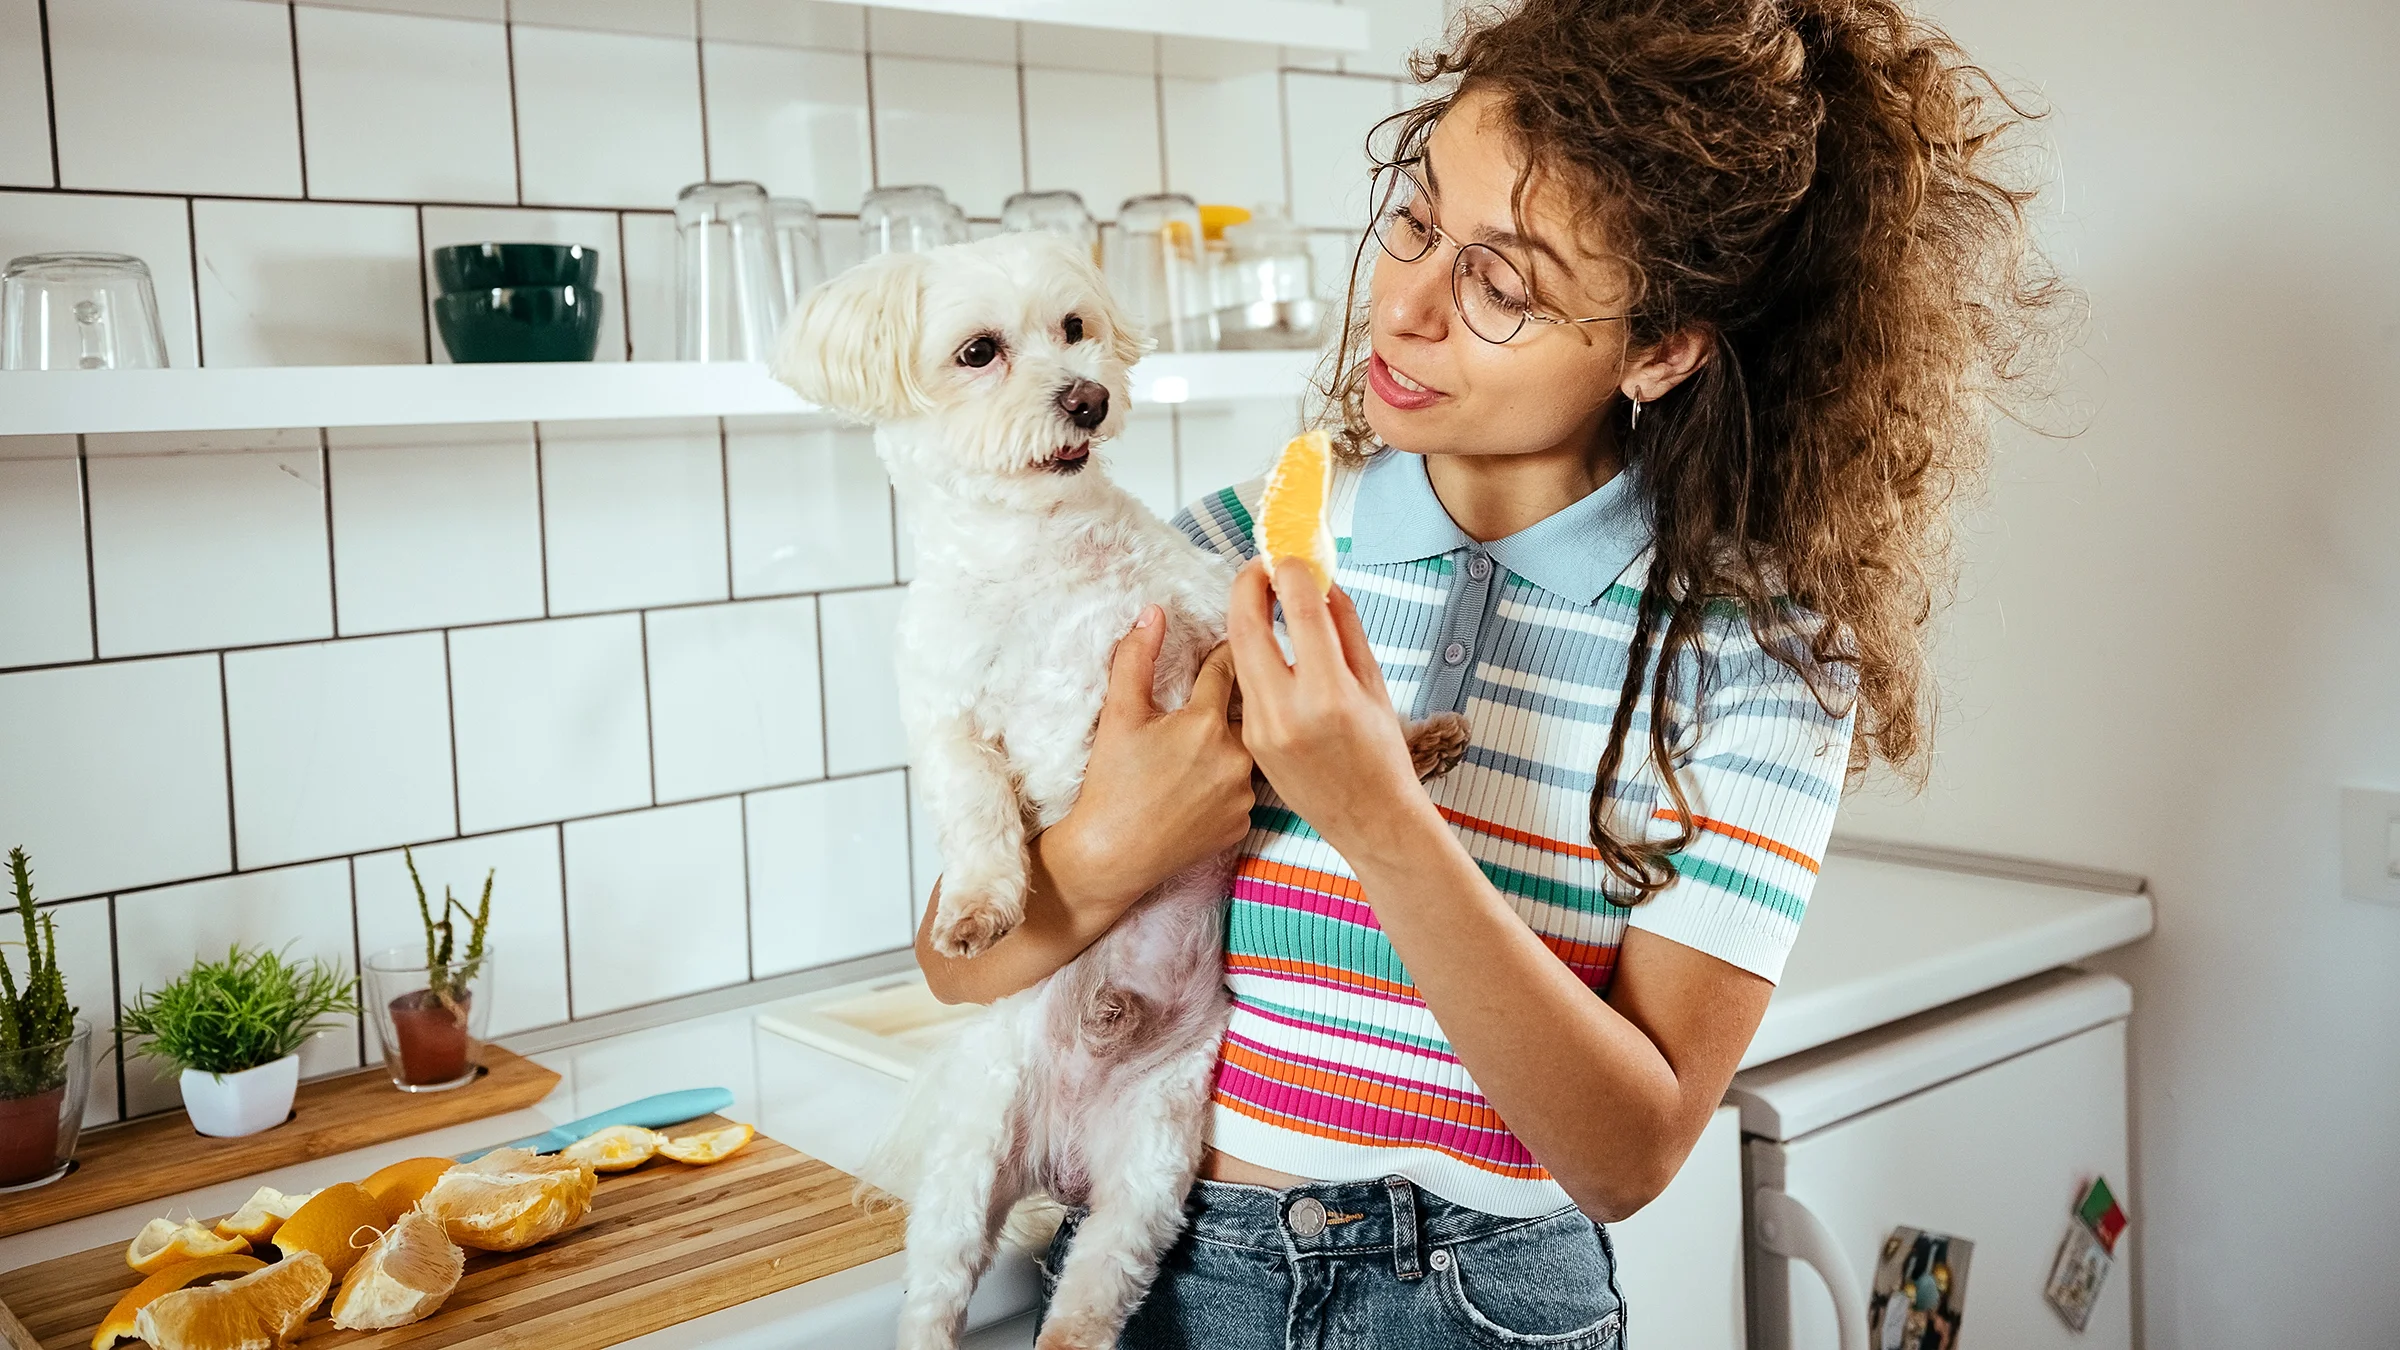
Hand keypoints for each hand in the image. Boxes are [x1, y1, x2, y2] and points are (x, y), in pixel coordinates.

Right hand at [1044, 606, 1253, 915]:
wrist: (1111, 856)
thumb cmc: (1110, 784)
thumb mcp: (1118, 715)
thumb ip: (1136, 658)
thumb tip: (1152, 613)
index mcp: (1206, 722)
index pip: (1227, 670)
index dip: (1223, 655)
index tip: (1226, 645)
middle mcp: (1236, 757)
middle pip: (1246, 712)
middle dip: (1231, 705)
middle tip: (1207, 705)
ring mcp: (1243, 795)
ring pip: (1247, 754)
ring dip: (1232, 747)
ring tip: (1199, 753)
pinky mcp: (1242, 824)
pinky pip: (1244, 792)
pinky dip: (1228, 786)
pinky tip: (1202, 789)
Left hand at [1226, 558, 1432, 854]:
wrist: (1368, 820)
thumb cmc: (1382, 753)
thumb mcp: (1374, 685)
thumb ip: (1344, 629)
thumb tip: (1319, 583)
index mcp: (1329, 693)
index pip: (1298, 610)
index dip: (1289, 572)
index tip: (1289, 558)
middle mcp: (1288, 711)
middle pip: (1245, 626)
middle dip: (1247, 585)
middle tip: (1259, 566)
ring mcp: (1261, 729)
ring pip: (1238, 653)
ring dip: (1245, 617)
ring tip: (1264, 597)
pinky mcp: (1249, 741)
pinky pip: (1245, 684)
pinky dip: (1253, 655)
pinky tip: (1269, 645)